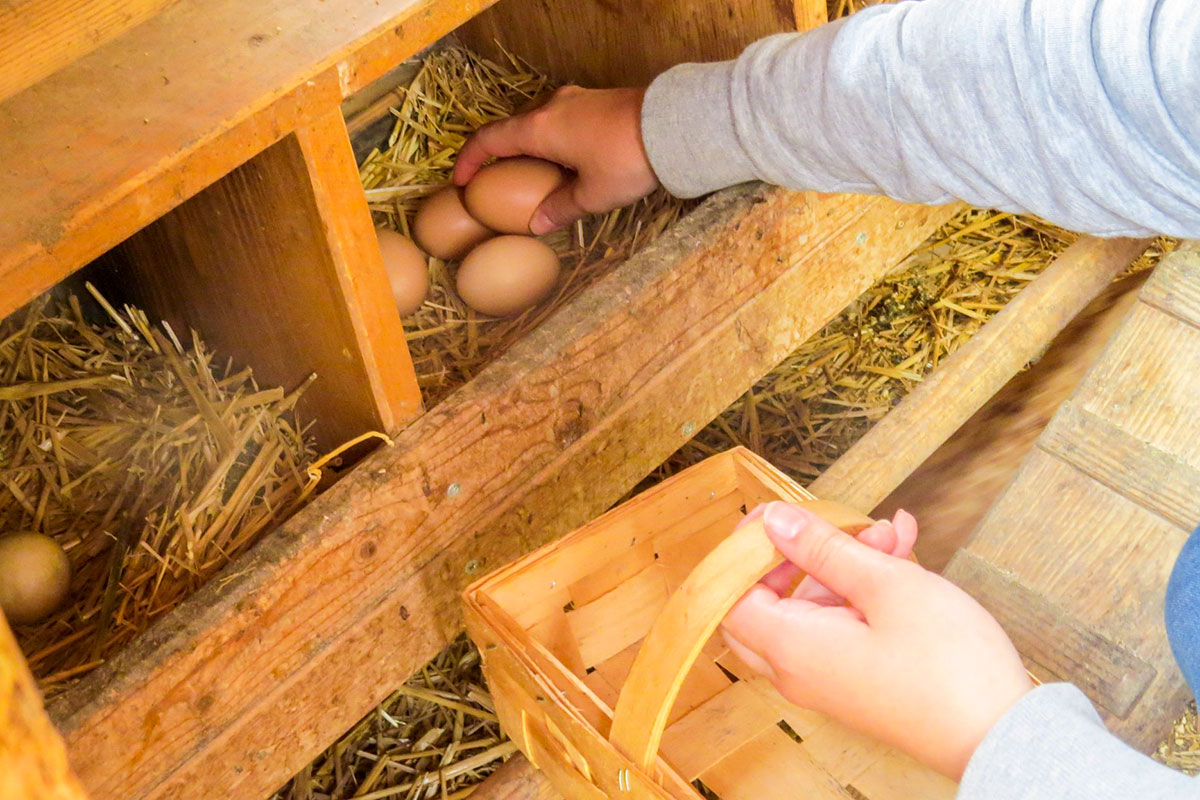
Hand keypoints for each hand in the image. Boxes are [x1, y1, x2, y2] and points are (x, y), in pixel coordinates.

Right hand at [452, 86, 657, 234]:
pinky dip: (554, 141)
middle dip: (502, 157)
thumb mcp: (592, 195)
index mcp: (539, 129)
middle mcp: (551, 107)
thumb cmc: (626, 161)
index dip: (470, 160)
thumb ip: (560, 209)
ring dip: (532, 149)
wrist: (673, 125)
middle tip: (500, 184)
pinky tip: (568, 164)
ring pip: (540, 124)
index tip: (462, 181)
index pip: (490, 140)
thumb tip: (537, 225)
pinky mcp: (597, 101)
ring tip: (536, 178)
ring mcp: (575, 100)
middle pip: (514, 130)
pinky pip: (562, 120)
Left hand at [722, 502, 1032, 779]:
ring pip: (813, 608)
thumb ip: (822, 548)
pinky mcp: (857, 681)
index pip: (730, 595)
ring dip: (843, 565)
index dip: (744, 552)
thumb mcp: (885, 585)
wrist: (1003, 735)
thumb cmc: (949, 665)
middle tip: (828, 525)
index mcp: (791, 647)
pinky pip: (841, 625)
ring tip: (891, 533)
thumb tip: (772, 521)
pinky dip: (862, 591)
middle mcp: (799, 670)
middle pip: (765, 602)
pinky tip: (902, 554)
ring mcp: (828, 679)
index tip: (774, 516)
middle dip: (797, 554)